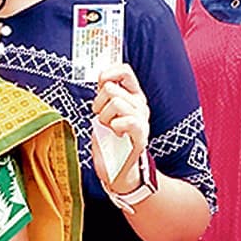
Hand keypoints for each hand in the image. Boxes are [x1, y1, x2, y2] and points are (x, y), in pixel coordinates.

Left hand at [91, 64, 150, 191]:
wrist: (117, 169)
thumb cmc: (110, 141)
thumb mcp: (104, 112)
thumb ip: (105, 95)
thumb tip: (101, 76)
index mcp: (132, 96)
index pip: (125, 71)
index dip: (108, 73)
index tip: (100, 84)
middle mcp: (140, 105)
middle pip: (111, 88)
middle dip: (98, 104)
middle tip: (102, 118)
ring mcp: (142, 119)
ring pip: (115, 102)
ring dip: (104, 117)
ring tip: (108, 128)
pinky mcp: (141, 135)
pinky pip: (127, 120)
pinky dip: (115, 126)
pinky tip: (116, 133)